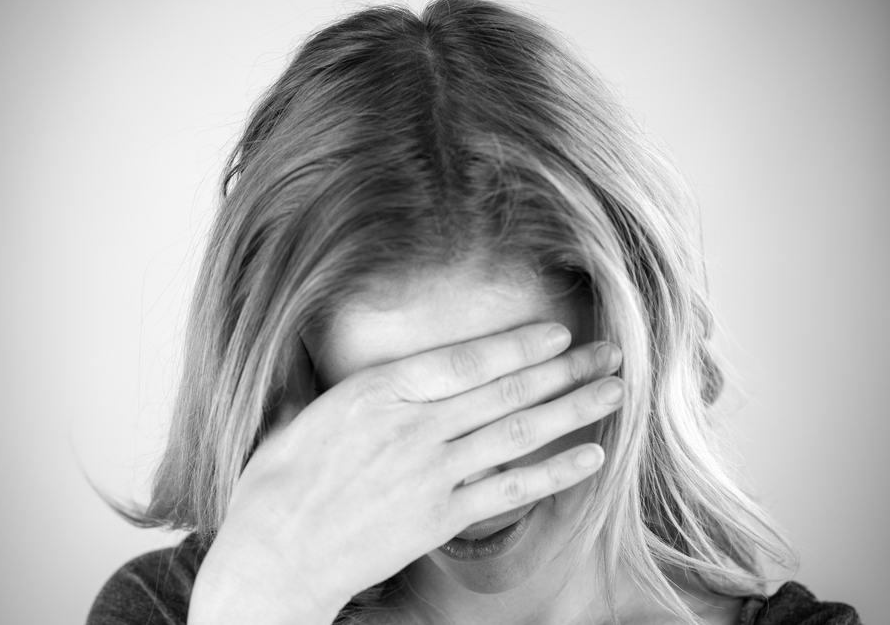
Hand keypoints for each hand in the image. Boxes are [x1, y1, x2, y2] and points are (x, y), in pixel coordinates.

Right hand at [188, 323, 624, 624]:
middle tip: (609, 353)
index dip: (516, 345)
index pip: (463, 361)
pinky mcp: (441, 518)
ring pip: (517, 434)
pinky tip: (590, 457)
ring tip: (614, 392)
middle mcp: (413, 427)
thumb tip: (317, 349)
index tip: (556, 333)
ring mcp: (431, 474)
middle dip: (563, 370)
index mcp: (376, 393)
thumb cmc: (277, 485)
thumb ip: (332, 384)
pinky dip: (554, 473)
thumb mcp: (295, 416)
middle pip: (504, 392)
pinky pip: (511, 491)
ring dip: (572, 410)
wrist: (275, 557)